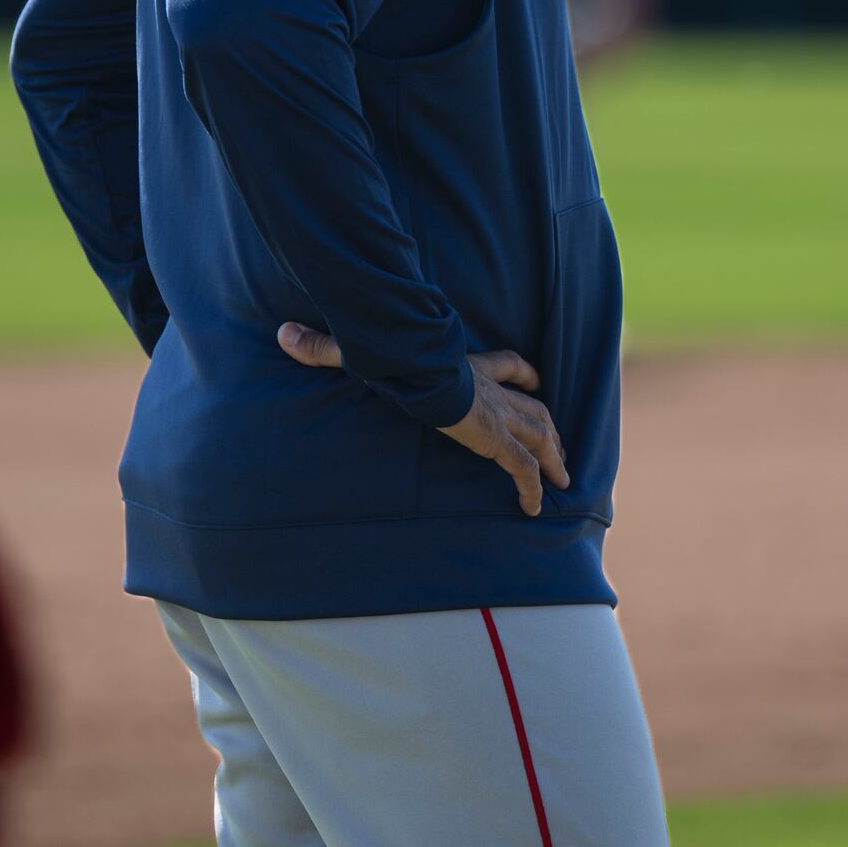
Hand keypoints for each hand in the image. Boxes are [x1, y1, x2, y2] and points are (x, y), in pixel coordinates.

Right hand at [277, 323, 568, 515]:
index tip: (536, 380)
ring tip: (564, 480)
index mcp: (470, 366)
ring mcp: (498, 416)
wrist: (421, 369)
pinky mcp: (497, 440)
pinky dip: (533, 488)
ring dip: (554, 457)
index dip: (523, 373)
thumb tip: (283, 335)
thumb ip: (325, 347)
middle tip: (561, 445)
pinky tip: (536, 511)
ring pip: (540, 435)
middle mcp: (492, 391)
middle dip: (549, 426)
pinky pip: (523, 469)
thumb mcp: (361, 352)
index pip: (506, 365)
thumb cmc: (397, 358)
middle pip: (533, 406)